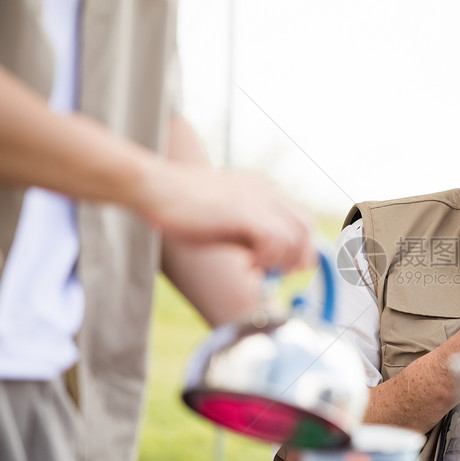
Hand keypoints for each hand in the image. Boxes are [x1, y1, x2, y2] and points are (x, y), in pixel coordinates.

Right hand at [140, 163, 314, 271]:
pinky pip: (276, 239)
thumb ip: (251, 239)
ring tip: (253, 268)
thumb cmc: (182, 208)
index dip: (302, 248)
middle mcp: (265, 191)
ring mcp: (256, 198)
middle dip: (297, 257)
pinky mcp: (243, 210)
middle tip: (274, 273)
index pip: (302, 220)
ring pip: (296, 235)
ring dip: (280, 260)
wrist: (153, 188)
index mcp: (262, 191)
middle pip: (306, 227)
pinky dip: (267, 258)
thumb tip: (273, 264)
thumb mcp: (225, 226)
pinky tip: (246, 264)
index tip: (285, 268)